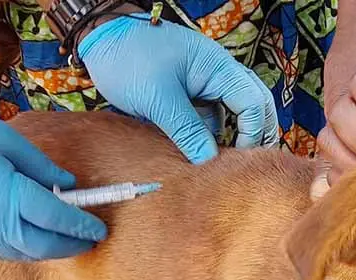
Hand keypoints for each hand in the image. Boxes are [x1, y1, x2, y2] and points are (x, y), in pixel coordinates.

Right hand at [0, 95, 106, 260]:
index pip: (57, 218)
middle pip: (45, 246)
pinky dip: (27, 247)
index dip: (82, 225)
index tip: (100, 227)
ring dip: (51, 248)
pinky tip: (37, 235)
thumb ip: (42, 167)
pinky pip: (6, 251)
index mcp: (7, 195)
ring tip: (68, 236)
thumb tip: (69, 185)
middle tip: (91, 238)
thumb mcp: (6, 140)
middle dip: (72, 245)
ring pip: (26, 254)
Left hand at [79, 15, 278, 162]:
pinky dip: (210, 133)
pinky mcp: (191, 93)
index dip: (252, 132)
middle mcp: (218, 74)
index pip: (253, 102)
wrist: (101, 38)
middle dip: (255, 134)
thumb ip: (187, 131)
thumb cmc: (129, 58)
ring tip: (221, 164)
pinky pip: (211, 116)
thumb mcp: (158, 99)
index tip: (238, 159)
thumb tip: (208, 161)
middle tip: (245, 164)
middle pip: (254, 105)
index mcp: (218, 68)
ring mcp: (206, 83)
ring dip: (232, 135)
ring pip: (233, 113)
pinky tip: (201, 152)